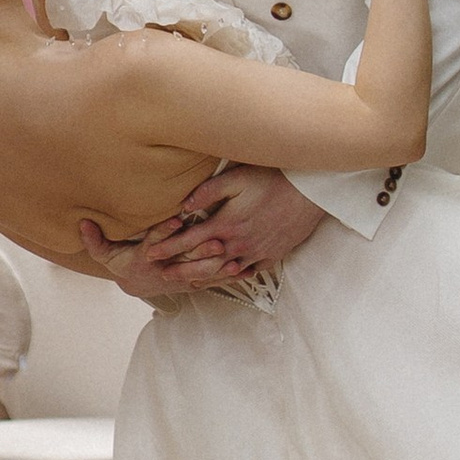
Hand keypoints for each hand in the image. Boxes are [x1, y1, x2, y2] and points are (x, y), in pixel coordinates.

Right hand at [75, 214, 245, 305]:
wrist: (138, 285)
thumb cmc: (124, 262)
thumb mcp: (106, 254)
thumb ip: (96, 240)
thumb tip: (82, 223)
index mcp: (146, 258)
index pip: (154, 242)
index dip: (164, 232)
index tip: (176, 220)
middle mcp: (165, 270)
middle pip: (184, 260)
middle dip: (200, 252)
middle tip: (216, 241)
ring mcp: (182, 278)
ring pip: (202, 273)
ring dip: (218, 267)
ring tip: (235, 258)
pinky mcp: (195, 281)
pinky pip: (215, 280)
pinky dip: (231, 276)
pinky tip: (247, 270)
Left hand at [168, 163, 328, 274]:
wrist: (309, 193)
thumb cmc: (272, 179)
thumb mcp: (236, 178)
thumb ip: (207, 192)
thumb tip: (183, 206)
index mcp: (226, 224)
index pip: (189, 241)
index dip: (167, 247)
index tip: (150, 253)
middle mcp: (238, 243)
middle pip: (203, 263)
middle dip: (180, 268)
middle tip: (162, 274)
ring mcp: (256, 252)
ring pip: (224, 271)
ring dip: (204, 276)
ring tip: (188, 281)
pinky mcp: (272, 255)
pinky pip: (249, 271)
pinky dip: (233, 276)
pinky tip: (226, 276)